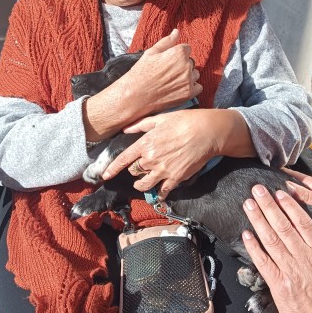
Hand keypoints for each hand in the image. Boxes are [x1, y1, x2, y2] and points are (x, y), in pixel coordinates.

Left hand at [102, 109, 218, 199]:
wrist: (207, 132)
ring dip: (141, 185)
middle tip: (140, 167)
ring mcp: (163, 170)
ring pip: (144, 184)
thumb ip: (141, 125)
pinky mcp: (175, 178)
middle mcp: (151, 159)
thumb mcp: (161, 119)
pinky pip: (162, 191)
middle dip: (135, 170)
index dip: (112, 168)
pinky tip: (159, 193)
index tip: (105, 175)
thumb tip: (126, 130)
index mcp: (146, 143)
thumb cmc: (185, 121)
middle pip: (134, 171)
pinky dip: (159, 193)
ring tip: (142, 183)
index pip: (123, 159)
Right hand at [121, 29, 201, 116]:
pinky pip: (198, 87)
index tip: (168, 61)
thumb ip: (167, 41)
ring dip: (187, 76)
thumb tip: (177, 31)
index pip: (187, 49)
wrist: (136, 96)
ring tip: (172, 81)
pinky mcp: (189, 93)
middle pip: (191, 62)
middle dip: (183, 65)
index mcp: (178, 53)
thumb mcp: (151, 53)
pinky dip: (191, 88)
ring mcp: (188, 80)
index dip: (177, 54)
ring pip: (195, 74)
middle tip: (168, 72)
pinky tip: (178, 88)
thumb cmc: (141, 72)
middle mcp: (186, 66)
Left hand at [241, 185, 311, 312]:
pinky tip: (246, 234)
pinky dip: (254, 247)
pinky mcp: (279, 287)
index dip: (289, 206)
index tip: (280, 193)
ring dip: (258, 220)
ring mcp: (291, 273)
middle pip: (283, 226)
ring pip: (271, 240)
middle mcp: (305, 260)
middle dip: (269, 206)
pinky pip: (263, 263)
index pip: (303, 224)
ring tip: (248, 204)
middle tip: (257, 190)